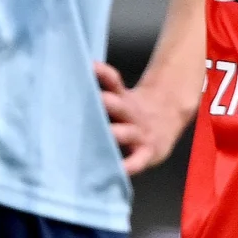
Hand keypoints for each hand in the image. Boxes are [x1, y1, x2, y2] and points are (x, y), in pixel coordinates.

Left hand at [99, 51, 200, 175]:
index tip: (89, 67)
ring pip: (126, 133)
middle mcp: (131, 113)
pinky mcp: (147, 152)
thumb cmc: (132, 111)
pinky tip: (117, 171)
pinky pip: (136, 161)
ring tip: (105, 135)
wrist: (168, 118)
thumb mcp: (121, 95)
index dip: (102, 73)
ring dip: (115, 134)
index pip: (113, 81)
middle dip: (106, 103)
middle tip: (90, 102)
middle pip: (119, 105)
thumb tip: (69, 82)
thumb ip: (101, 91)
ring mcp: (139, 133)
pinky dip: (127, 167)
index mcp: (123, 98)